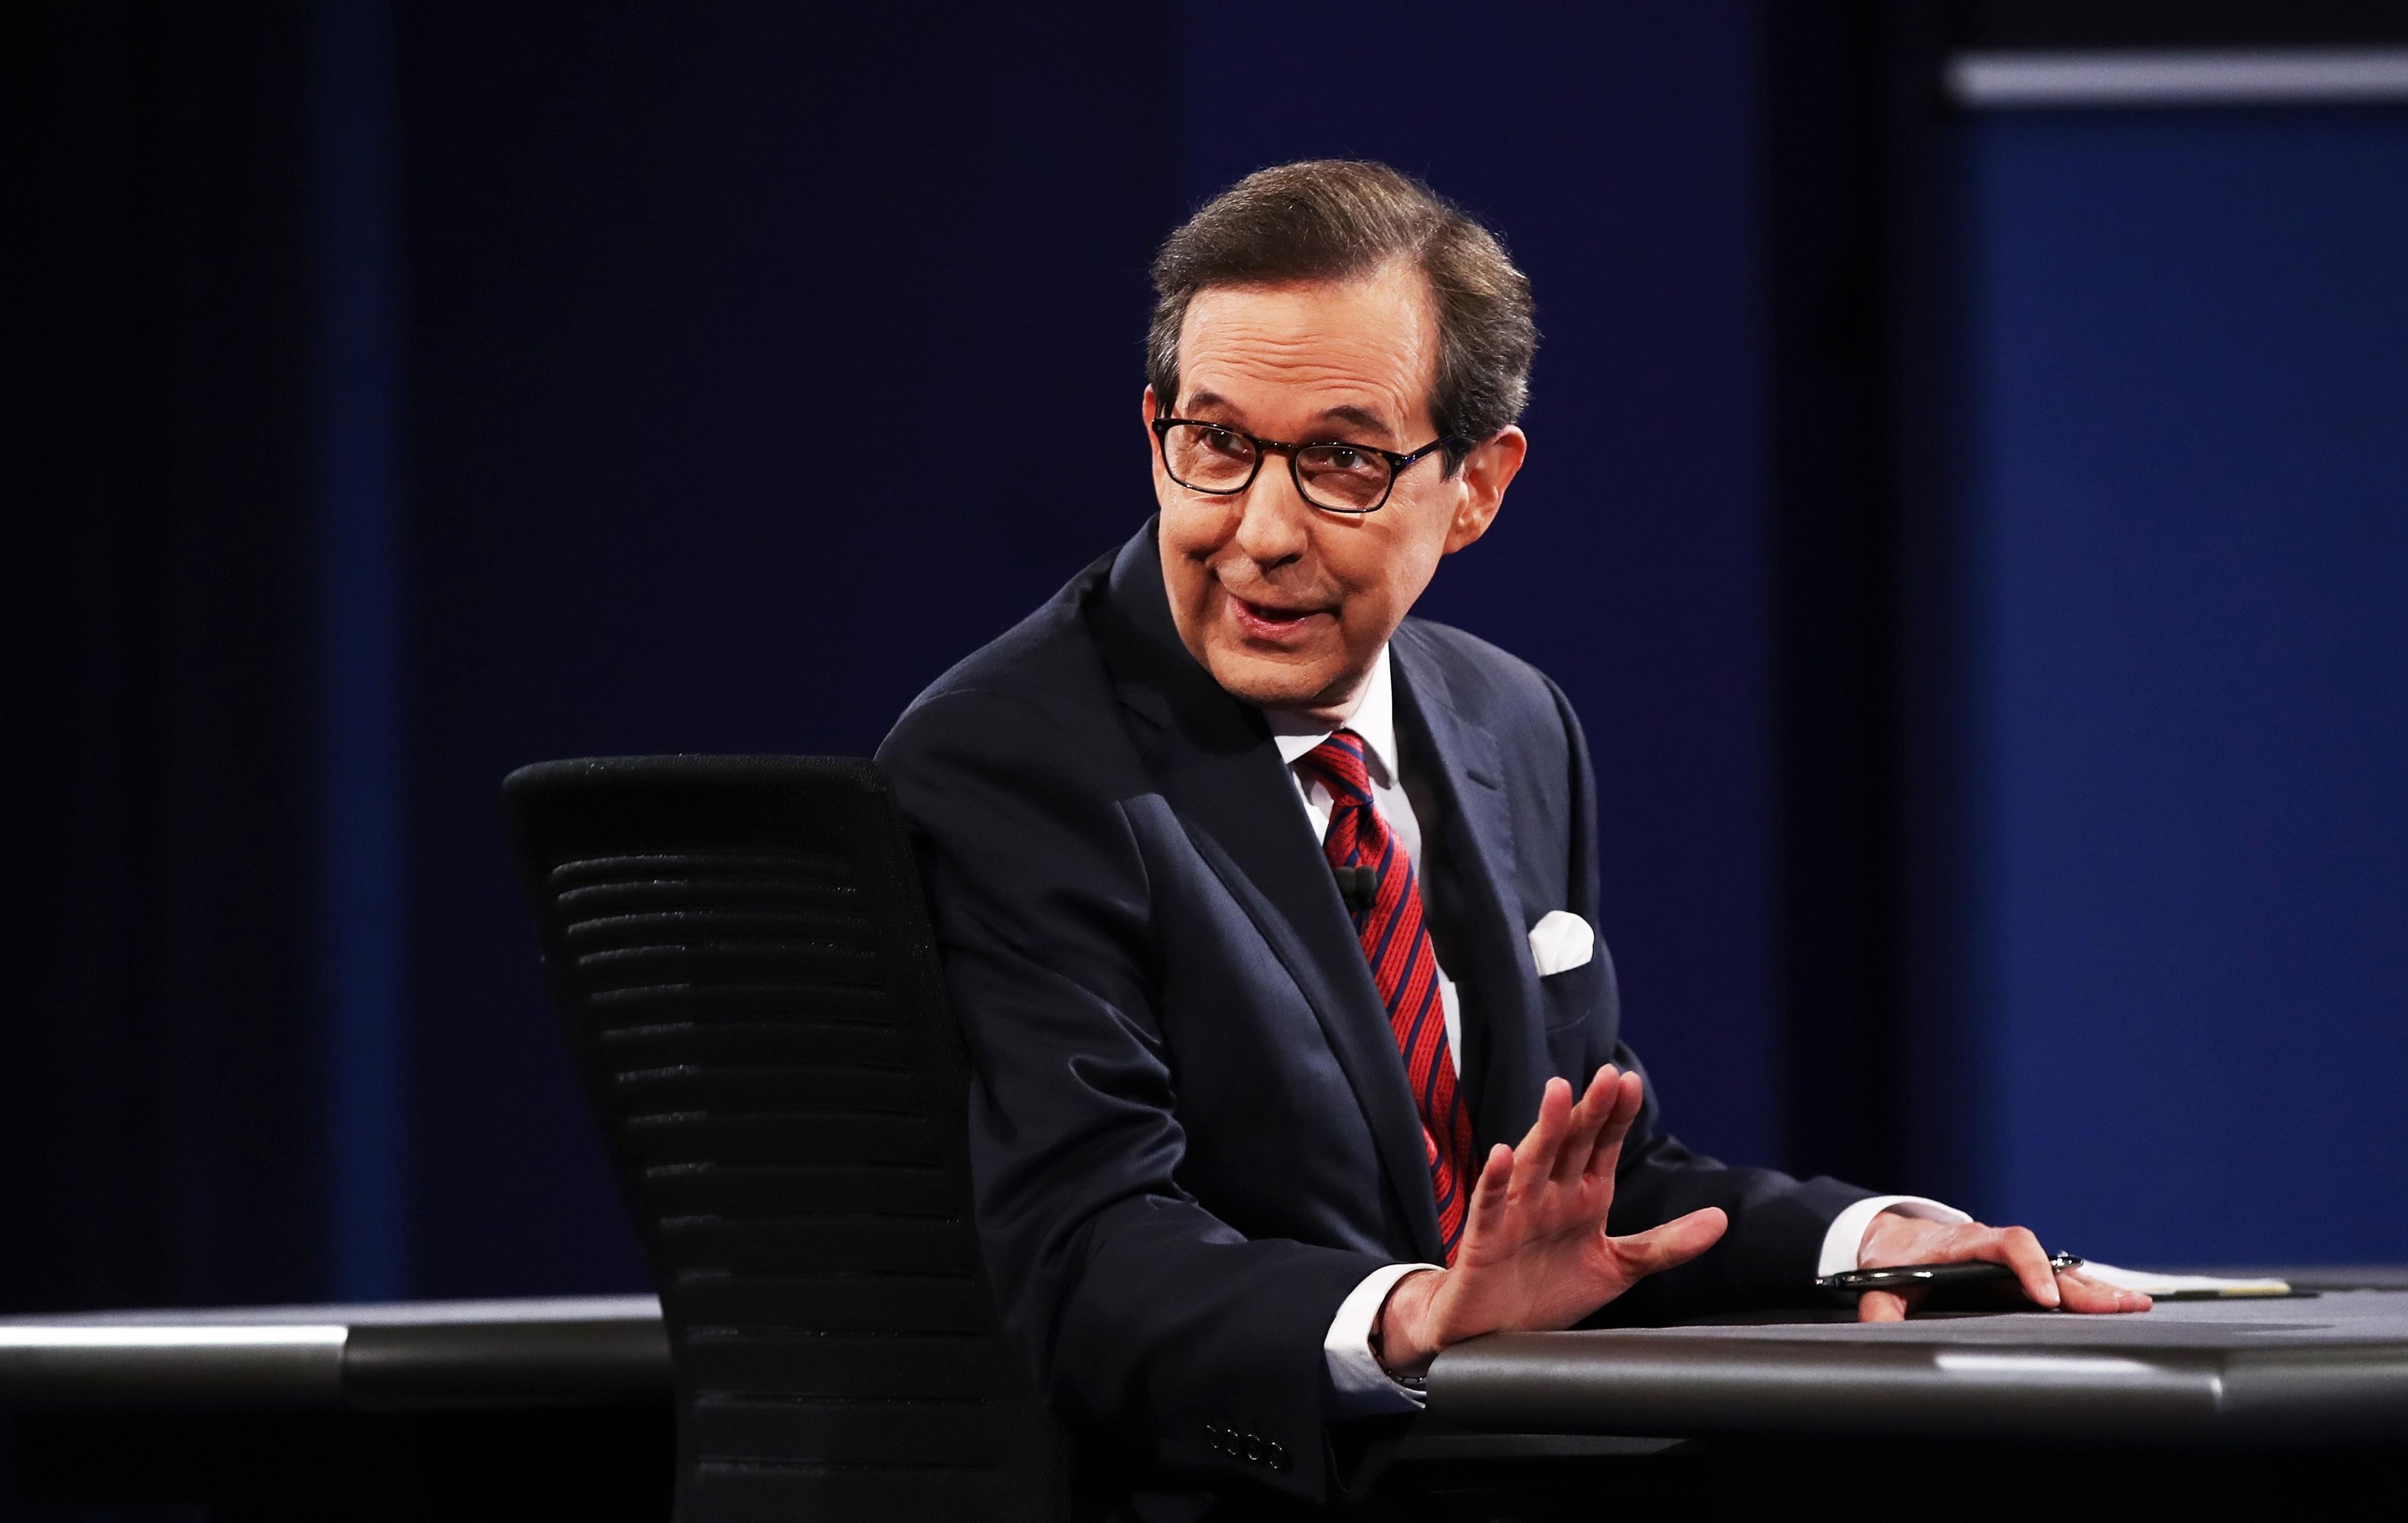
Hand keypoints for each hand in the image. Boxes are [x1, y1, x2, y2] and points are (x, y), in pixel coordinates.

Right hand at [1374, 1066, 1726, 1372]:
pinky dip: (1495, 1180)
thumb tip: (1722, 1219)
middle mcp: (1551, 1195)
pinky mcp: (1485, 1237)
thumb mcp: (1618, 1267)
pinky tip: (1503, 1155)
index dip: (1616, 1115)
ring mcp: (1517, 1213)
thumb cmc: (1551, 1292)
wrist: (1496, 1335)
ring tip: (1559, 1093)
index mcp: (1583, 1197)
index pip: (1602, 1146)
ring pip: (1533, 1162)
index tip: (1630, 1082)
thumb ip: (1666, 1244)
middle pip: (1572, 1144)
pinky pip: (1490, 1204)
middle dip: (1591, 1110)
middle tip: (1609, 1076)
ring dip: (1546, 1128)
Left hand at [1852, 1212, 2154, 1322]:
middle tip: (2121, 1306)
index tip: (2045, 1296)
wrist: (1894, 1240)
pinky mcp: (2019, 1277)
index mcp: (1966, 1243)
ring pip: (2061, 1272)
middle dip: (2083, 1285)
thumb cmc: (1893, 1259)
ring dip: (2097, 1290)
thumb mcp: (1881, 1280)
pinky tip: (2118, 1307)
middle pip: (2048, 1261)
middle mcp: (1996, 1248)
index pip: (2007, 1243)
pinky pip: (2059, 1282)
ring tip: (2135, 1307)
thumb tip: (1878, 1326)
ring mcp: (2011, 1263)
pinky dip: (2088, 1294)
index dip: (2029, 1266)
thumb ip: (1880, 1305)